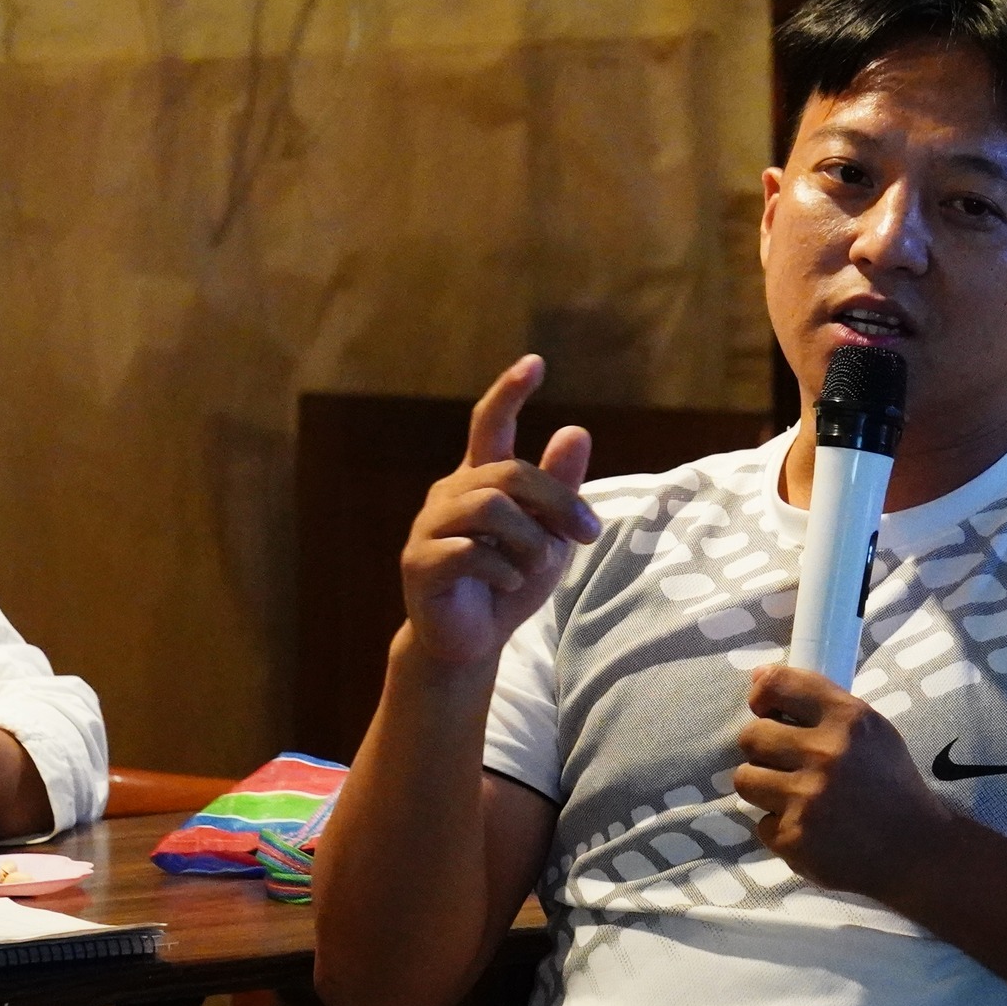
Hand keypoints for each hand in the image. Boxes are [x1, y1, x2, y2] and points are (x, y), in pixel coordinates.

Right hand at [398, 355, 596, 668]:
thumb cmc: (509, 582)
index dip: (509, 392)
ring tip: (536, 567)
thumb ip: (558, 488)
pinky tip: (508, 586)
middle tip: (587, 535)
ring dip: (529, 541)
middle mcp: (449, 493)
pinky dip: (504, 572)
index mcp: (479, 480)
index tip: (535, 362)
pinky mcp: (419, 564)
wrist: (470, 643)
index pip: (488, 423)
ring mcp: (428, 527)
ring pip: (490, 509)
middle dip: (557, 502)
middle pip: (509, 474)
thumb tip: (577, 429)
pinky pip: (471, 553)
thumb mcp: (547, 535)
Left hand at [732, 666, 954, 900]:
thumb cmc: (891, 785)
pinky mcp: (794, 839)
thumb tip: (759, 677)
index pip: (779, 684)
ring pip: (745, 779)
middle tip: (785, 762)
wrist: (916, 852)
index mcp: (848, 719)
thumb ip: (819, 702)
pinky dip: (781, 828)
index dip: (763, 695)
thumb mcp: (871, 731)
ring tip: (793, 796)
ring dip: (764, 787)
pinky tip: (809, 829)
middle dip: (763, 749)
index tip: (766, 709)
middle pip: (752, 736)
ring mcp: (807, 799)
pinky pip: (762, 823)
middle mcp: (825, 754)